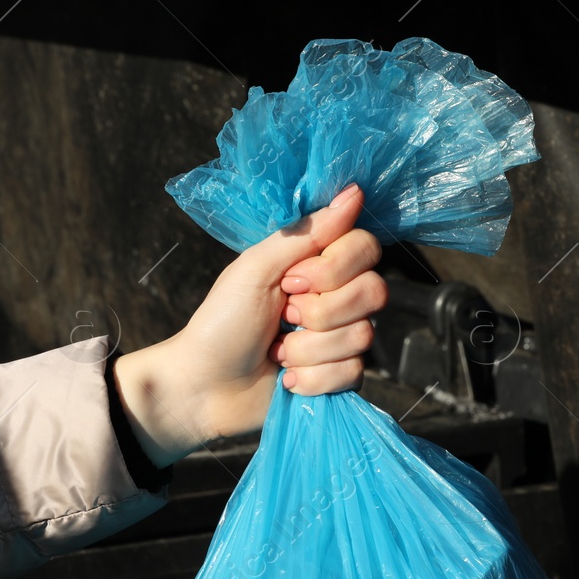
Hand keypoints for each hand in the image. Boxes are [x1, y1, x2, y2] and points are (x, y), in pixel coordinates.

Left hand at [113, 184, 386, 466]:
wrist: (205, 387)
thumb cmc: (222, 322)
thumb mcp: (256, 268)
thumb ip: (306, 232)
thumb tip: (353, 192)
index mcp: (317, 264)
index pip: (366, 248)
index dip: (335, 268)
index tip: (292, 281)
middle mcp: (337, 298)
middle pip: (374, 292)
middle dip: (321, 312)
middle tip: (282, 318)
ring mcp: (341, 339)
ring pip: (362, 337)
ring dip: (308, 349)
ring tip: (276, 352)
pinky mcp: (340, 377)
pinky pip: (352, 373)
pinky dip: (312, 378)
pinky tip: (286, 378)